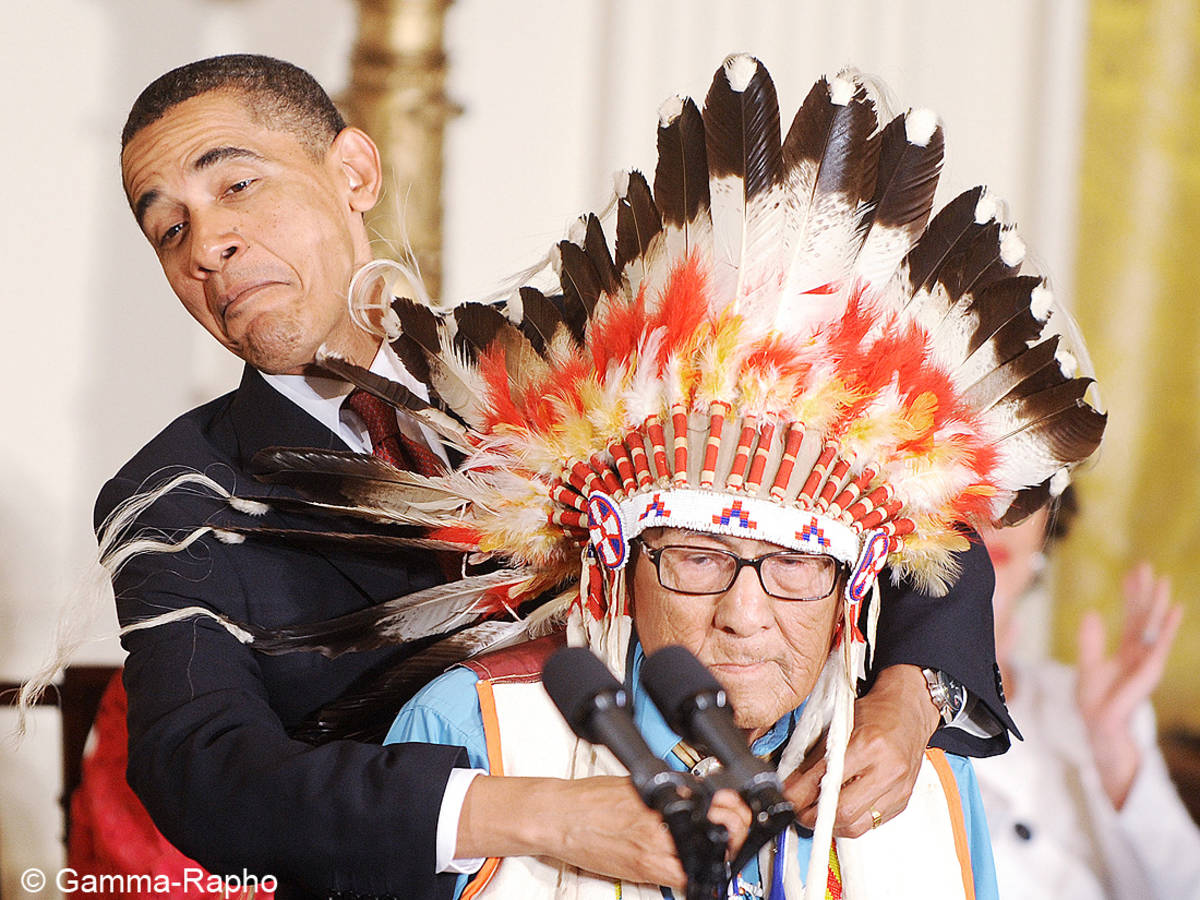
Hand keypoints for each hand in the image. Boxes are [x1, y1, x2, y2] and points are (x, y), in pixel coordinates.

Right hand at [457, 775, 749, 889]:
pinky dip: (694, 874)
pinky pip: (682, 878)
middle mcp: (662, 821)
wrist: (559, 817)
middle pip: (721, 830)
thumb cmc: (589, 799)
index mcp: (662, 796)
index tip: (738, 811)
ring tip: (713, 849)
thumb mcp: (636, 783)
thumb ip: (668, 789)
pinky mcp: (644, 869)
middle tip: (732, 833)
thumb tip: (696, 793)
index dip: (736, 809)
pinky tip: (693, 867)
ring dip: (717, 855)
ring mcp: (655, 848)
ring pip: (707, 856)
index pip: (717, 801)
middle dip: (735, 833)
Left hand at [784, 664, 938, 836]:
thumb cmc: (877, 712)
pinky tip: (839, 811)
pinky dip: (850, 822)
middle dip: (814, 816)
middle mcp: (887, 770)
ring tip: (816, 813)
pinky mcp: (902, 801)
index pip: (827, 780)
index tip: (788, 797)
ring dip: (831, 824)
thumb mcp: (840, 724)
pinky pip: (871, 824)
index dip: (801, 794)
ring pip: (857, 825)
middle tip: (799, 810)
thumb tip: (793, 784)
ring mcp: (898, 789)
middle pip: (844, 811)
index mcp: (869, 745)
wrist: (910, 711)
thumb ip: (816, 756)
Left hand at [1076, 563, 1181, 808]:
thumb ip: (1091, 640)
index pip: (1132, 616)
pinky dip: (1168, 627)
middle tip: (1147, 566)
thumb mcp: (1088, 664)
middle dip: (1146, 592)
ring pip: (1154, 627)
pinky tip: (1174, 610)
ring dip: (1159, 604)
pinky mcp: (1148, 671)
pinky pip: (1160, 645)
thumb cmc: (1096, 701)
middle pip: (1144, 616)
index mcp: (1126, 650)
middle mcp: (1139, 653)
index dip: (1132, 594)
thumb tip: (1091, 613)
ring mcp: (1146, 661)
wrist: (1099, 727)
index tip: (1133, 571)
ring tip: (1164, 582)